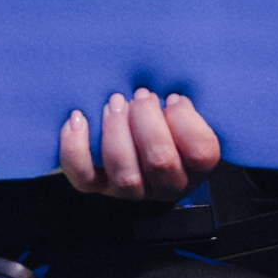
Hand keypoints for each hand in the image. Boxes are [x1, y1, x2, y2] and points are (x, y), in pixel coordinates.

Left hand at [59, 88, 220, 202]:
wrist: (131, 144)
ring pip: (125, 174)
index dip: (185, 120)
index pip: (202, 153)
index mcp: (195, 166)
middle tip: (140, 95)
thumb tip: (171, 86)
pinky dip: (76, 148)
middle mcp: (167, 185)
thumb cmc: (162, 118)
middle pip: (160, 161)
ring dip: (116, 130)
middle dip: (146, 119)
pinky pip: (84, 178)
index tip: (172, 97)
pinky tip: (77, 119)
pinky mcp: (100, 188)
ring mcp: (132, 191)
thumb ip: (182, 103)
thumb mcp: (180, 113)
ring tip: (114, 102)